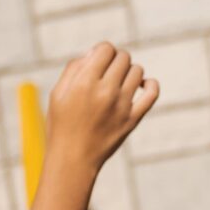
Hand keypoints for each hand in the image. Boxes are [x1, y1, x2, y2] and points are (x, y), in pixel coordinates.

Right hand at [46, 43, 158, 175]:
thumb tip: (93, 53)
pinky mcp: (133, 118)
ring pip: (137, 71)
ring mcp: (121, 105)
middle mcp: (105, 91)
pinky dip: (150, 84)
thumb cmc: (61, 126)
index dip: (102, 51)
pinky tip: (142, 86)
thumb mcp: (57, 95)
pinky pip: (153, 92)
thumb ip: (73, 69)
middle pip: (123, 57)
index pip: (106, 48)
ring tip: (118, 83)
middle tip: (106, 73)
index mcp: (84, 83)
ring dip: (129, 72)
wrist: (72, 161)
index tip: (97, 61)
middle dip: (115, 60)